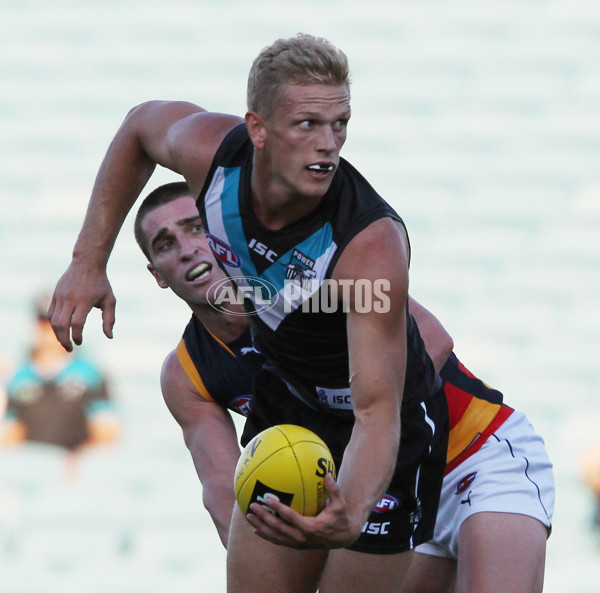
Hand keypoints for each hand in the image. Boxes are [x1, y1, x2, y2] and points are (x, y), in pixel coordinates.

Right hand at [49, 261, 115, 350]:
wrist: (87, 264)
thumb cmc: (101, 284)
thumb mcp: (110, 300)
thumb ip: (109, 319)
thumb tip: (110, 337)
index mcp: (84, 301)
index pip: (77, 323)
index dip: (77, 336)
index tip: (80, 342)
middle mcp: (70, 299)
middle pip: (62, 324)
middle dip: (64, 340)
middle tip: (70, 349)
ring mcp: (60, 296)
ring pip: (54, 320)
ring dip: (58, 334)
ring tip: (65, 342)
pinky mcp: (55, 294)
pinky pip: (51, 313)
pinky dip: (54, 324)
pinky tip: (60, 331)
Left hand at [245, 474, 360, 548]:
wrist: (343, 538)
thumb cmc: (340, 518)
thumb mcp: (340, 505)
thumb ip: (333, 490)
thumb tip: (327, 474)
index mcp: (310, 527)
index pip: (291, 517)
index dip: (278, 509)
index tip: (268, 499)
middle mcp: (301, 537)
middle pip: (278, 528)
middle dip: (264, 518)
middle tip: (252, 507)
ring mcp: (297, 543)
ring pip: (275, 536)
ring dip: (261, 527)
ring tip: (249, 517)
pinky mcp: (296, 545)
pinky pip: (278, 540)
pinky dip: (266, 535)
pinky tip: (256, 529)